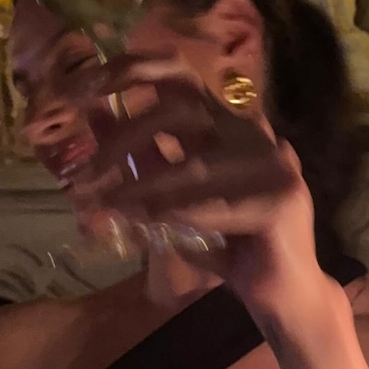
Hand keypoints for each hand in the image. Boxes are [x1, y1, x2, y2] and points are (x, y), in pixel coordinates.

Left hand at [69, 51, 332, 317]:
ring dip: (142, 187)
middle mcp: (253, 135)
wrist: (286, 297)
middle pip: (181, 109)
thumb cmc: (231, 246)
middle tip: (85, 174)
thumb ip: (143, 156)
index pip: (180, 75)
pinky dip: (179, 213)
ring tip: (106, 206)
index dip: (131, 71)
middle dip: (125, 137)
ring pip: (194, 165)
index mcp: (229, 125)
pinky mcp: (281, 203)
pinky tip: (149, 223)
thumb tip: (94, 115)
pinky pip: (217, 206)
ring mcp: (273, 166)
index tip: (83, 88)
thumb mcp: (174, 196)